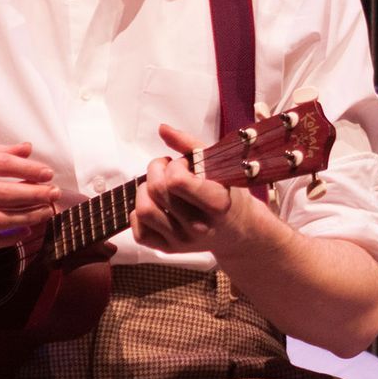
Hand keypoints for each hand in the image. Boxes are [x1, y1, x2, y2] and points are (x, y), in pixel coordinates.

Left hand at [133, 124, 257, 254]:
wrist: (239, 231)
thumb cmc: (227, 192)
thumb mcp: (218, 165)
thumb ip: (189, 144)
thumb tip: (162, 128)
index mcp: (216, 204)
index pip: (176, 181)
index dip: (175, 166)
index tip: (185, 165)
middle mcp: (199, 226)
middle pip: (156, 190)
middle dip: (157, 170)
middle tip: (169, 169)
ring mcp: (183, 241)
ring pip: (143, 210)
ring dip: (145, 191)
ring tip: (159, 187)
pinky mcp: (169, 250)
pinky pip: (139, 231)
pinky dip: (140, 214)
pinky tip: (157, 206)